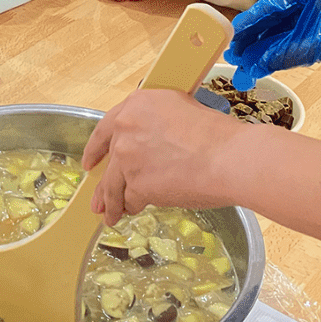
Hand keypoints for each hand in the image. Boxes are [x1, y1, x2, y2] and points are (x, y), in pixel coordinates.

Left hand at [82, 90, 244, 225]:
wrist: (230, 158)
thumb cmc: (217, 135)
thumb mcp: (181, 110)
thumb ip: (155, 122)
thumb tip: (150, 138)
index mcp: (136, 105)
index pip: (106, 127)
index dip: (96, 147)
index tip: (90, 160)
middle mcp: (126, 128)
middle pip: (108, 161)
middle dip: (102, 184)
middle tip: (97, 199)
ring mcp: (128, 158)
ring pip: (113, 185)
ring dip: (111, 203)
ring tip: (111, 216)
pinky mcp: (137, 184)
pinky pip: (130, 199)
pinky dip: (133, 207)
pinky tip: (134, 212)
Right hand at [224, 0, 320, 89]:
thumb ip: (297, 48)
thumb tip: (261, 61)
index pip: (273, 4)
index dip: (251, 20)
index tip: (232, 33)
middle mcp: (307, 7)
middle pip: (270, 23)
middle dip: (250, 40)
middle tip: (231, 57)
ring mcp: (311, 26)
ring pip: (276, 40)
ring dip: (258, 54)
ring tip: (239, 69)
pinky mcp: (317, 44)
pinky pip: (288, 52)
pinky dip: (272, 62)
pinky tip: (257, 70)